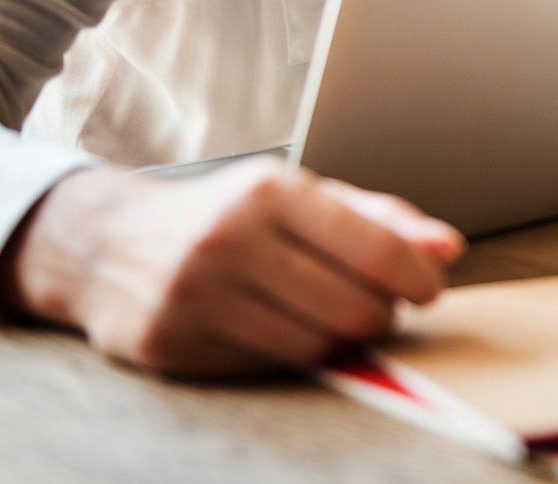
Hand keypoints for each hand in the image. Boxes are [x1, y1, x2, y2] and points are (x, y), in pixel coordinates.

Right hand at [0, 159, 464, 375]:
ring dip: (336, 341)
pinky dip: (285, 354)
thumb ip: (381, 219)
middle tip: (371, 305)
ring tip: (325, 315)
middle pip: (352, 310)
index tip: (427, 290)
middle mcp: (230, 239)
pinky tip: (273, 327)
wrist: (108, 242)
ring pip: (313, 347)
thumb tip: (449, 248)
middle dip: (378, 315)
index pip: (376, 250)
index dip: (417, 280)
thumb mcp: (301, 197)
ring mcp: (195, 294)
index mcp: (270, 191)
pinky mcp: (171, 343)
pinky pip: (264, 366)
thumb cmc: (227, 216)